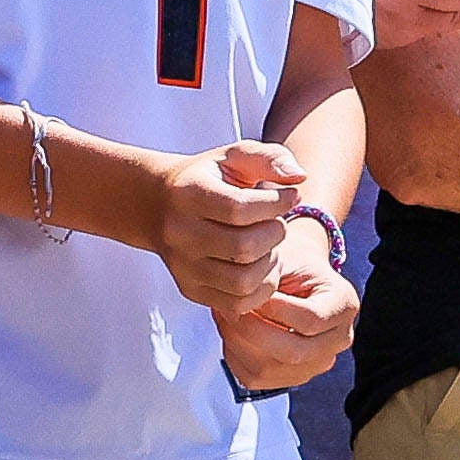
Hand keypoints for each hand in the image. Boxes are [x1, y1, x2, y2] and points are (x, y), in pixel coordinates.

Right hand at [149, 139, 302, 320]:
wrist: (159, 205)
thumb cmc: (210, 178)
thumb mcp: (236, 155)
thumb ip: (271, 158)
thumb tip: (300, 178)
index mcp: (188, 194)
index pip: (239, 209)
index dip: (276, 204)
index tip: (291, 196)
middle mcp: (179, 233)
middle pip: (243, 248)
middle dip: (275, 234)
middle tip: (276, 223)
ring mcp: (182, 266)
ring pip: (242, 282)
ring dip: (270, 264)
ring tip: (270, 246)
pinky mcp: (190, 289)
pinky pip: (237, 304)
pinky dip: (261, 289)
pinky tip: (262, 266)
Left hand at [222, 219, 356, 394]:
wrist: (294, 277)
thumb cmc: (288, 263)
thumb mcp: (283, 259)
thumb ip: (266, 279)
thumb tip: (240, 304)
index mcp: (344, 305)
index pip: (311, 320)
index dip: (273, 310)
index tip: (246, 292)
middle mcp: (339, 339)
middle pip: (294, 353)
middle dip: (251, 331)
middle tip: (227, 307)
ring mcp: (319, 362)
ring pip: (269, 370)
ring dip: (237, 343)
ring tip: (225, 317)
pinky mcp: (294, 375)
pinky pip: (255, 378)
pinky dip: (234, 356)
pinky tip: (231, 332)